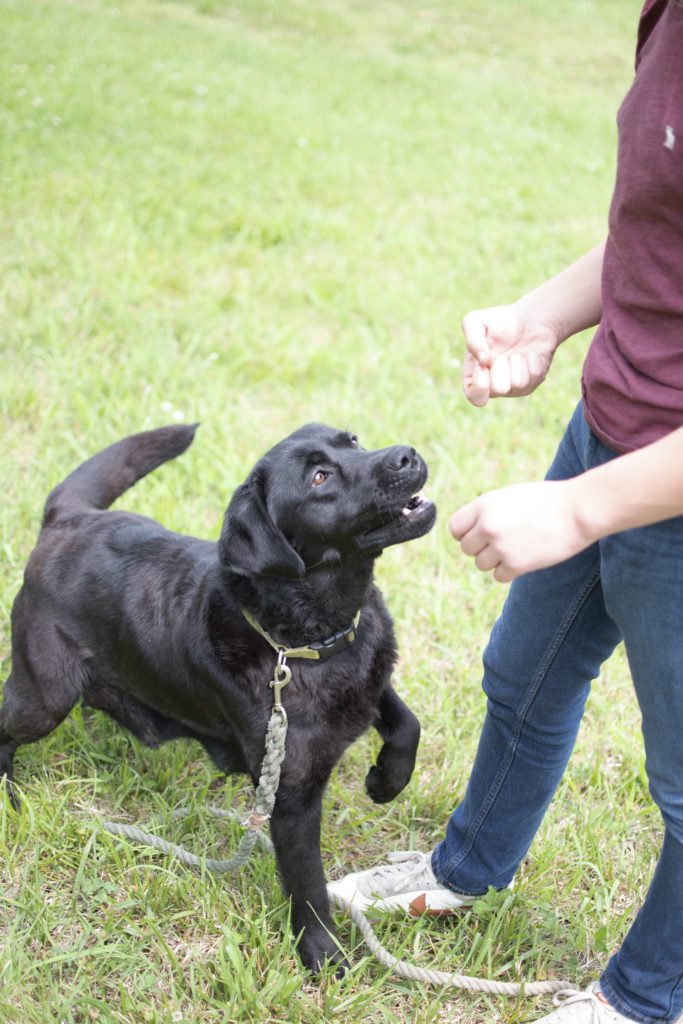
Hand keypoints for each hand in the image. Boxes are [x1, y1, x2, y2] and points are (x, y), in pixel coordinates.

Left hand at [449, 480, 592, 581]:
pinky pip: (498, 576)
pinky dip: (509, 571)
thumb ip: (487, 511)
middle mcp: (488, 526)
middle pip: (466, 548)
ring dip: (495, 560)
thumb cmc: (547, 500)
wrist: (578, 511)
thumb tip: (471, 529)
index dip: (466, 533)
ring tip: (516, 548)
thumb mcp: (510, 496)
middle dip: (481, 547)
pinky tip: (524, 558)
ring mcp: (501, 547)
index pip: (455, 528)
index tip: (480, 535)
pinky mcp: (516, 565)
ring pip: (481, 564)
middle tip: (503, 542)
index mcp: (484, 505)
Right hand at [461, 304, 562, 406]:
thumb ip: (472, 339)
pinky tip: (530, 353)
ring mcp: (515, 387)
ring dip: (518, 361)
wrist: (530, 318)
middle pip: (498, 390)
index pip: (473, 396)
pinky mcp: (534, 381)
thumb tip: (482, 361)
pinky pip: (535, 376)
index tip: (483, 363)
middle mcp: (494, 386)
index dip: (480, 385)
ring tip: (516, 352)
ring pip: (518, 384)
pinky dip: (533, 359)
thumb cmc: (499, 321)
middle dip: (501, 367)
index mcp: (475, 375)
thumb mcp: (477, 321)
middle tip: (502, 354)